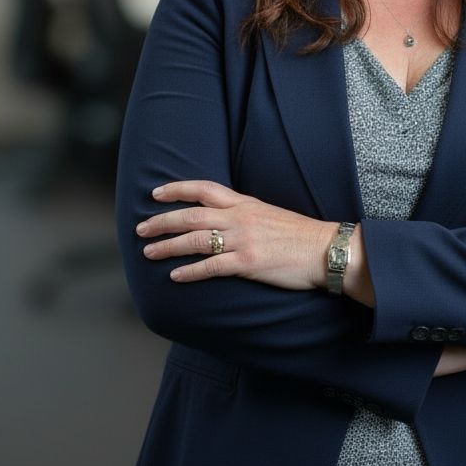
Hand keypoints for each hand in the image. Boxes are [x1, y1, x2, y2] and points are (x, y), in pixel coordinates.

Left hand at [136, 180, 334, 289]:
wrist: (325, 248)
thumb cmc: (299, 234)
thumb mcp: (269, 213)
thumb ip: (244, 214)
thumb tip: (222, 219)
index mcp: (245, 203)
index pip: (204, 189)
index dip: (177, 189)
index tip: (156, 193)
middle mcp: (240, 217)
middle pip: (191, 216)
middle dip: (162, 221)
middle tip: (140, 229)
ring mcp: (243, 240)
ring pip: (195, 240)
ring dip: (168, 246)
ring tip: (148, 253)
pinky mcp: (248, 263)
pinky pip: (211, 267)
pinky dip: (190, 272)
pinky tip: (175, 276)